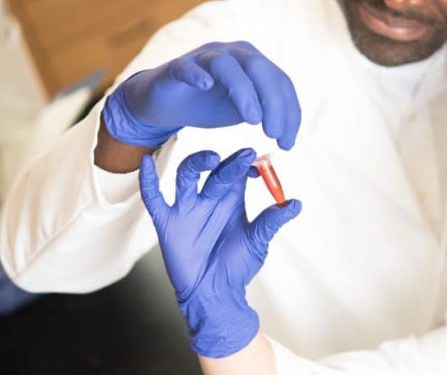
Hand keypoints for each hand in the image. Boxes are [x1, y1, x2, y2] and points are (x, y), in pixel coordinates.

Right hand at [103, 41, 300, 147]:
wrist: (166, 102)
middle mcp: (233, 53)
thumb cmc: (208, 105)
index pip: (280, 82)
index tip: (288, 143)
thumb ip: (265, 115)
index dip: (289, 112)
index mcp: (254, 63)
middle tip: (274, 133)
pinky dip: (197, 73)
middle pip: (259, 69)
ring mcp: (204, 57)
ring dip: (243, 91)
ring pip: (227, 66)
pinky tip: (206, 86)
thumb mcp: (242, 112)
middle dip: (273, 102)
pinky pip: (186, 67)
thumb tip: (288, 138)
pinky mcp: (177, 66)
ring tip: (252, 120)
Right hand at [140, 147, 301, 357]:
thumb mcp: (258, 241)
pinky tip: (146, 163)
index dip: (246, 165)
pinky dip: (148, 180)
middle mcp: (210, 199)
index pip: (237, 172)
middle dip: (230, 163)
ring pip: (187, 176)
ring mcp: (188, 208)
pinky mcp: (168, 222)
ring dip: (197, 163)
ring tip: (211, 158)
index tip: (259, 163)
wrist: (215, 293)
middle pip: (216, 172)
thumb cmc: (236, 267)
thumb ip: (272, 221)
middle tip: (246, 156)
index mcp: (231, 199)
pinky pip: (154, 198)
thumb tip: (296, 204)